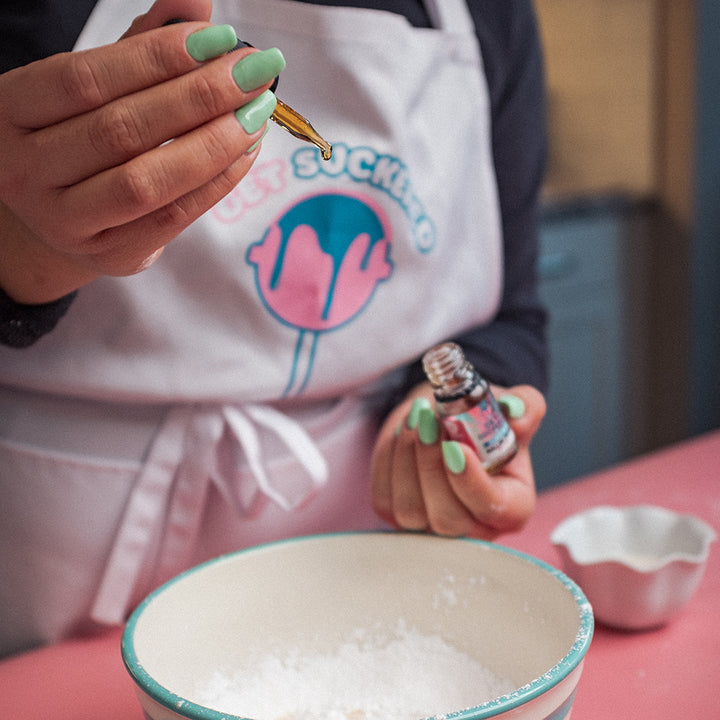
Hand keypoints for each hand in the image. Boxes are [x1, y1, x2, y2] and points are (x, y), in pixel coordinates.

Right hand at [0, 0, 279, 302]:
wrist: (65, 216)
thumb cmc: (82, 138)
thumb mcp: (99, 86)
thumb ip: (143, 43)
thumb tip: (196, 0)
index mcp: (11, 112)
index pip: (85, 78)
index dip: (156, 57)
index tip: (220, 39)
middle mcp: (26, 171)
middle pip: (121, 130)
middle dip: (198, 96)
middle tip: (255, 73)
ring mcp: (66, 223)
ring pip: (146, 181)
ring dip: (212, 143)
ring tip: (258, 112)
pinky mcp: (111, 255)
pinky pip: (172, 218)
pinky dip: (216, 184)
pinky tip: (246, 152)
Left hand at [371, 381, 545, 539]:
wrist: (447, 415)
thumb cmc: (483, 419)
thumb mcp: (510, 406)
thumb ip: (525, 405)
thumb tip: (517, 412)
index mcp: (511, 506)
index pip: (494, 509)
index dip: (471, 482)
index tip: (455, 446)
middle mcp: (473, 525)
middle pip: (447, 518)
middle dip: (432, 467)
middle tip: (430, 421)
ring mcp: (430, 524)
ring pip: (409, 511)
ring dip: (407, 458)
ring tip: (416, 417)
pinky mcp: (396, 513)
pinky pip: (384, 497)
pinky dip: (389, 459)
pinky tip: (402, 431)